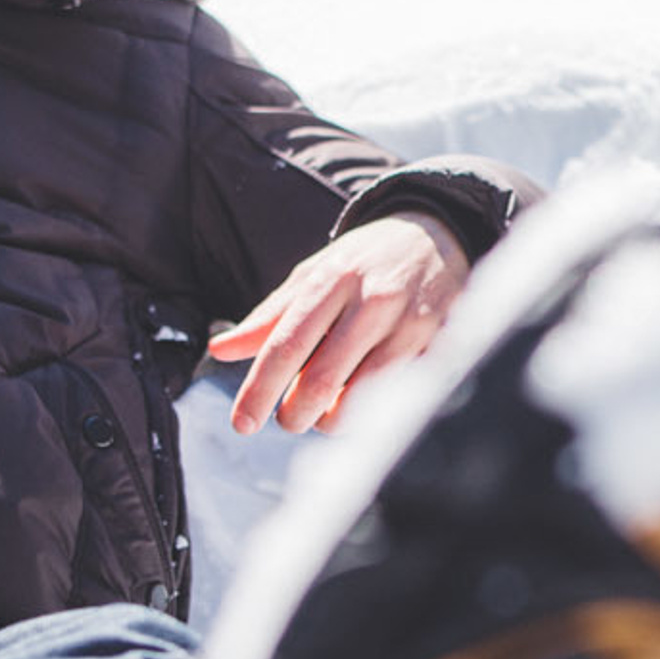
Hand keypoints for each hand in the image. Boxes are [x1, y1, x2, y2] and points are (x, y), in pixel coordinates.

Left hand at [210, 212, 470, 435]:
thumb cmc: (366, 261)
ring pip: (360, 398)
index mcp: (333, 280)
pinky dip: (370, 410)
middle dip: (295, 415)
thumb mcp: (314, 275)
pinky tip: (364, 399)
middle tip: (289, 418)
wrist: (437, 236)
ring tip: (326, 409)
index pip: (287, 344)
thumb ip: (270, 315)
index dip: (260, 389)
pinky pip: (397, 397)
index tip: (242, 423)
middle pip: (321, 380)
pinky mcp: (440, 345)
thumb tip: (219, 351)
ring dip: (332, 418)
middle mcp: (373, 301)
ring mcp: (410, 325)